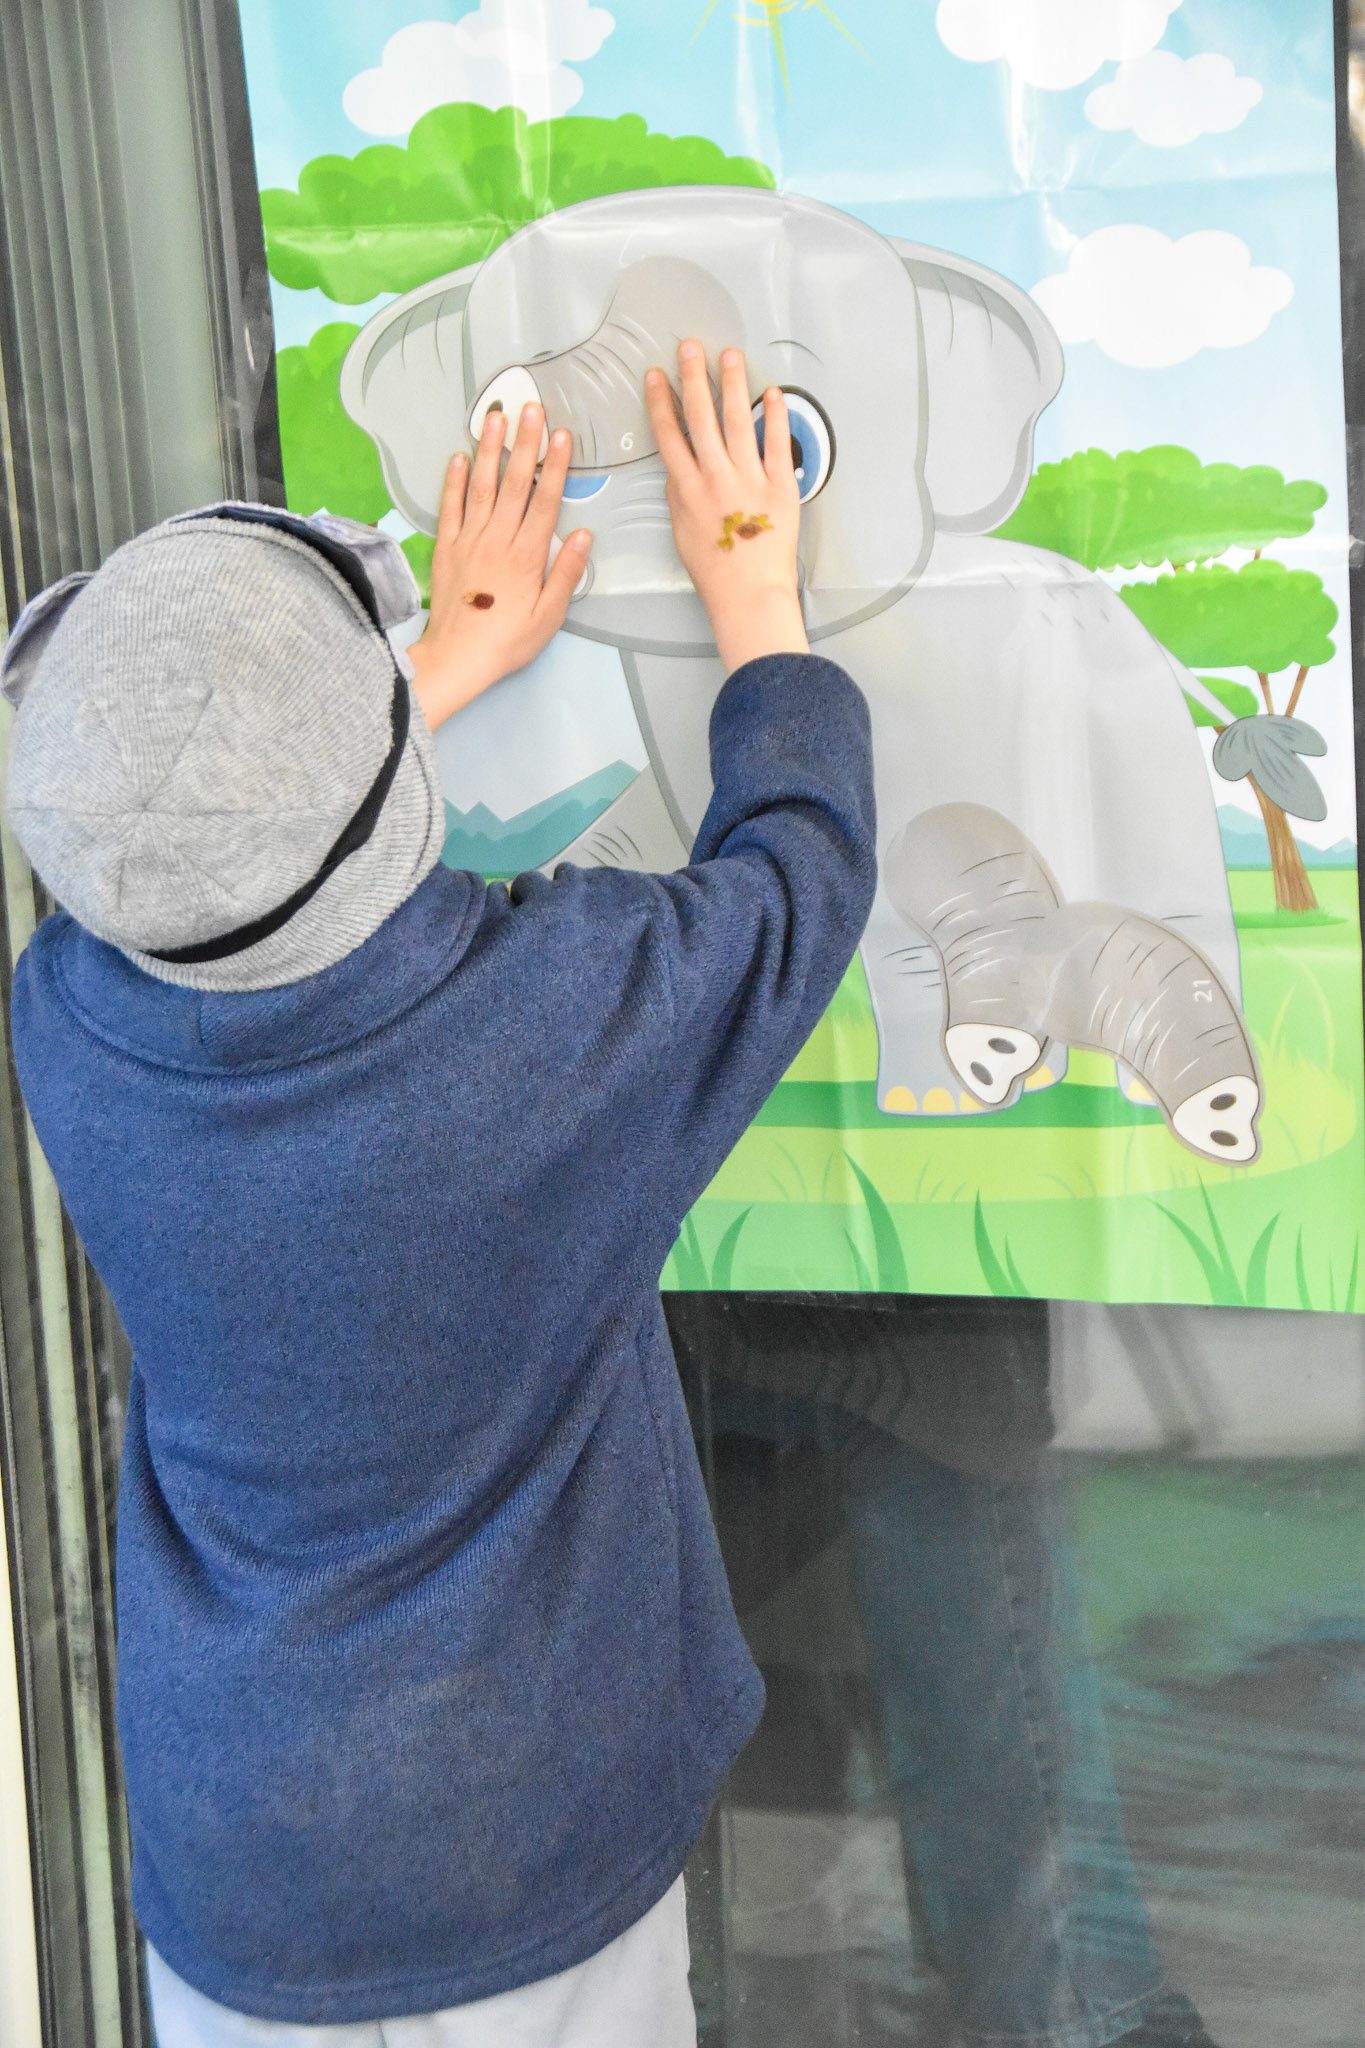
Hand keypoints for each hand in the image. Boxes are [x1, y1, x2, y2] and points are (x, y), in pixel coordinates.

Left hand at [406, 404, 591, 731]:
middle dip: (524, 443)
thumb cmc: (507, 642)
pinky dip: (453, 481)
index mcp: (527, 555)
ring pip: (480, 486)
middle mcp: (498, 539)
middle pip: (514, 483)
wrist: (457, 658)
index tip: (562, 435)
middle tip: (530, 407)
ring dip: (488, 449)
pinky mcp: (446, 548)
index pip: (545, 501)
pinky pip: (449, 507)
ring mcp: (469, 540)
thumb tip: (582, 536)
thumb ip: (565, 574)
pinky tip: (458, 456)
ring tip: (494, 416)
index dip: (555, 465)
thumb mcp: (548, 616)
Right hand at [645, 342, 807, 672]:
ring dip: (731, 383)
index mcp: (687, 489)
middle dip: (693, 377)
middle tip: (690, 346)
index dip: (661, 401)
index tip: (657, 375)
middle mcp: (714, 477)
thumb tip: (678, 471)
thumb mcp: (682, 534)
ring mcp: (748, 479)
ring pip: (736, 421)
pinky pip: (777, 443)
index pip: (669, 435)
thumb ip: (678, 497)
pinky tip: (771, 393)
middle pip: (700, 417)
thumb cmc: (715, 573)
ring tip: (729, 355)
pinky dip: (774, 416)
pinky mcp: (780, 486)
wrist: (748, 595)